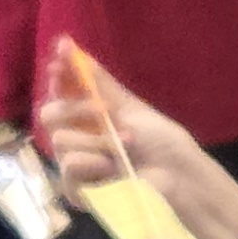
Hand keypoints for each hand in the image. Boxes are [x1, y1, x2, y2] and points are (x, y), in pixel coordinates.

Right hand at [34, 44, 237, 238]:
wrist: (188, 185)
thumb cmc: (169, 148)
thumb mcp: (136, 110)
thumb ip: (101, 84)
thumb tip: (70, 44)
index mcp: (94, 116)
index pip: (63, 92)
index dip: (59, 74)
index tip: (60, 59)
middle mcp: (82, 138)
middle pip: (50, 115)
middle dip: (74, 108)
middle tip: (103, 113)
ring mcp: (81, 167)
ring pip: (60, 142)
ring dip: (95, 141)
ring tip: (126, 148)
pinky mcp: (83, 193)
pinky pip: (67, 170)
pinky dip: (89, 164)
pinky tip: (111, 169)